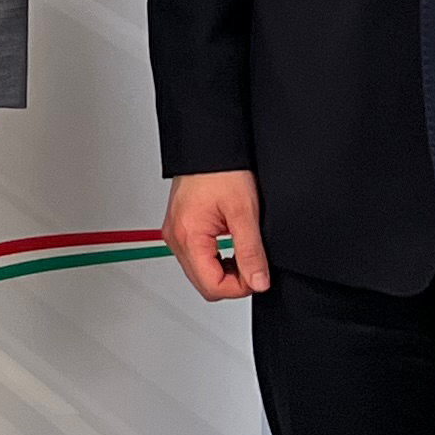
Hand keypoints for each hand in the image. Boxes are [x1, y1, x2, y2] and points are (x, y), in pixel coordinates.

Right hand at [164, 169, 269, 299]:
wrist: (207, 146)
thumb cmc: (220, 170)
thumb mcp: (244, 212)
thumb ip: (251, 251)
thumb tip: (258, 281)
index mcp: (188, 236)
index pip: (212, 286)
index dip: (240, 287)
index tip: (258, 275)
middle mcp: (176, 238)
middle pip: (204, 284)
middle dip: (232, 282)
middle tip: (253, 265)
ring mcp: (176, 234)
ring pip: (200, 273)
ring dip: (224, 271)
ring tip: (243, 253)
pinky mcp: (180, 229)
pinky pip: (196, 257)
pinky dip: (216, 259)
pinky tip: (230, 247)